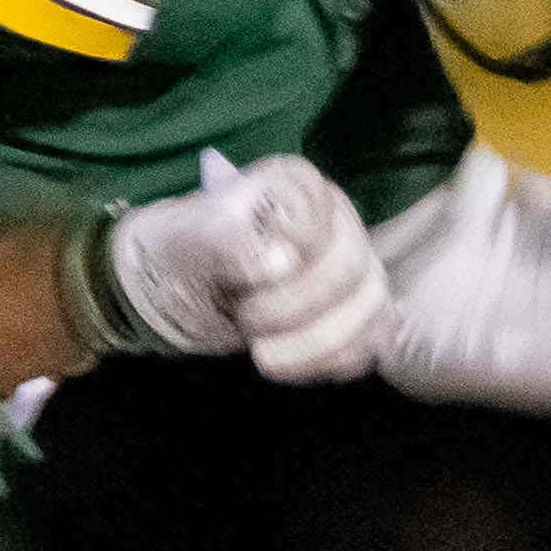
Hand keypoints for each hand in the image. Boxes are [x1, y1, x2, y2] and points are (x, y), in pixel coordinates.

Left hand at [94, 151, 391, 381]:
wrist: (180, 293)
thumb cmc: (184, 254)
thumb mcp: (188, 242)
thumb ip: (226, 241)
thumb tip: (277, 263)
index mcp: (298, 187)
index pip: (322, 216)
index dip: (292, 252)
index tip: (247, 275)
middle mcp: (337, 221)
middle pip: (352, 267)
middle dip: (293, 306)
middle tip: (244, 316)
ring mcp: (354, 270)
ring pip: (370, 310)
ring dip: (311, 342)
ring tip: (260, 349)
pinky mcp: (355, 318)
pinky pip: (365, 346)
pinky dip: (323, 363)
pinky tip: (284, 359)